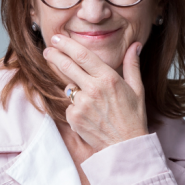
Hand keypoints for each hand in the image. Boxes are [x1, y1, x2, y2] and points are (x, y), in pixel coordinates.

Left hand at [43, 35, 147, 150]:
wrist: (126, 146)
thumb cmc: (133, 117)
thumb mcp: (137, 89)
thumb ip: (132, 65)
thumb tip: (135, 45)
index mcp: (109, 78)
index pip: (82, 55)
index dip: (67, 45)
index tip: (57, 38)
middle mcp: (93, 89)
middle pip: (67, 66)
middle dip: (54, 55)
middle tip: (47, 50)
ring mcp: (82, 104)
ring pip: (69, 87)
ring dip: (73, 88)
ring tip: (90, 100)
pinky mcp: (74, 117)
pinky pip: (70, 105)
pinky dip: (76, 107)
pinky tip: (90, 114)